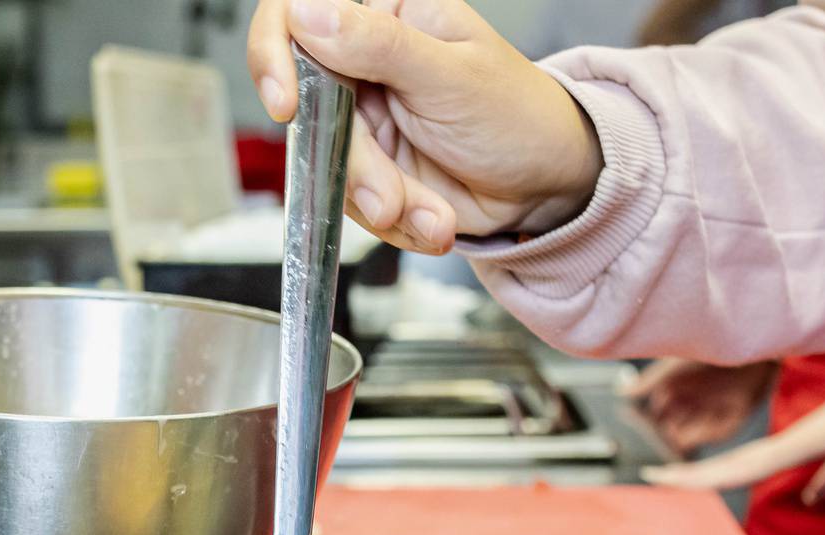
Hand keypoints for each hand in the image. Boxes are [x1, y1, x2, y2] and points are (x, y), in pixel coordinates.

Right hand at [247, 0, 602, 252]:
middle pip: (310, 109)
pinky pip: (351, 203)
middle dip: (355, 167)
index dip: (275, 54)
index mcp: (387, 16)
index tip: (287, 106)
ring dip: (381, 202)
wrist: (549, 187)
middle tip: (391, 197)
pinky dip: (395, 223)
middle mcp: (367, 64)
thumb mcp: (451, 76)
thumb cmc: (519, 116)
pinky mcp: (372, 171)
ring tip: (432, 215)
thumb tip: (307, 13)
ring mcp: (365, 121)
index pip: (299, 14)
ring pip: (328, 165)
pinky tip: (433, 220)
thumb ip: (378, 45)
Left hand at [640, 352, 824, 502]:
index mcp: (793, 446)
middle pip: (728, 464)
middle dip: (690, 474)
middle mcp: (787, 441)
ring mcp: (796, 439)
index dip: (708, 473)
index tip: (675, 477)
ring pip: (737, 464)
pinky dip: (733, 471)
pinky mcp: (810, 438)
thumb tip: (816, 498)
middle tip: (652, 477)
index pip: (741, 465)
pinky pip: (763, 461)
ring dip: (701, 474)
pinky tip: (710, 478)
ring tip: (664, 478)